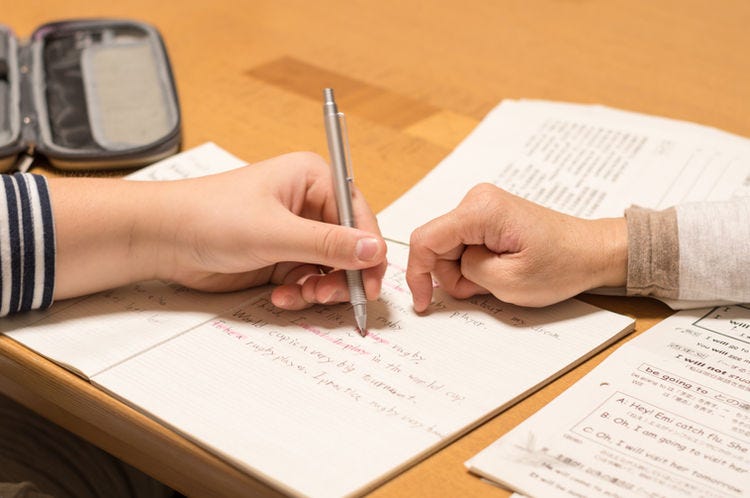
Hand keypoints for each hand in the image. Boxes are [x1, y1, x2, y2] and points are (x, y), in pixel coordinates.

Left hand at [50, 152, 386, 308]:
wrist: (165, 239)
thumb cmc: (212, 216)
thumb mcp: (275, 232)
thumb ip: (328, 244)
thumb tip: (374, 250)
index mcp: (315, 179)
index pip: (359, 217)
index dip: (368, 251)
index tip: (368, 283)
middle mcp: (311, 205)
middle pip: (350, 247)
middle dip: (342, 276)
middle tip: (327, 295)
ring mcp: (296, 234)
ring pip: (332, 270)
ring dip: (320, 289)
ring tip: (299, 295)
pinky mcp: (282, 258)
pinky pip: (309, 282)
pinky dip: (300, 294)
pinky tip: (280, 296)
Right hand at [406, 183, 626, 310]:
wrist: (593, 251)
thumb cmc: (561, 266)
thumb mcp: (508, 282)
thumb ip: (467, 272)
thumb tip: (450, 266)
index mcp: (480, 210)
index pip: (426, 239)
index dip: (417, 273)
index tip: (423, 303)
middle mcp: (477, 200)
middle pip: (437, 244)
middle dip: (450, 275)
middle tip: (480, 291)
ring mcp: (482, 205)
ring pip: (449, 246)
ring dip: (464, 271)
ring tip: (497, 280)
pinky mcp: (489, 215)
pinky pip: (464, 242)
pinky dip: (473, 262)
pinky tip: (497, 270)